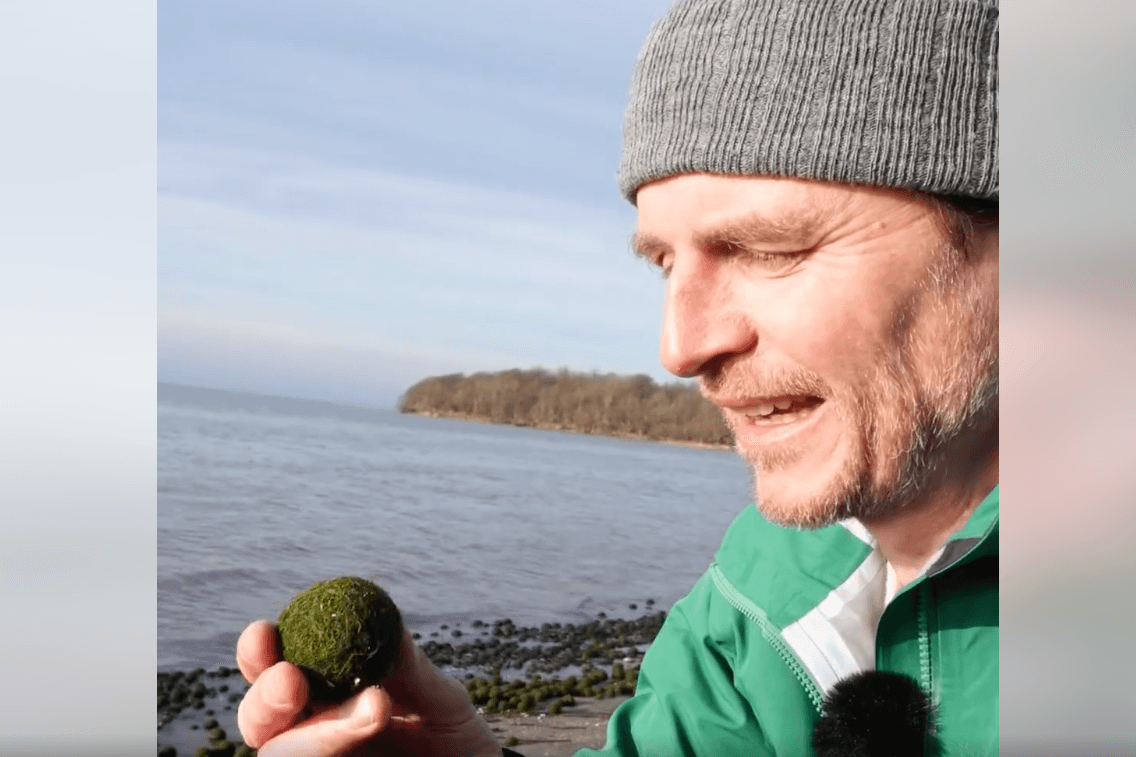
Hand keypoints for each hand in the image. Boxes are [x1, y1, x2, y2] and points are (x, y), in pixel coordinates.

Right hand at [236, 620, 502, 756]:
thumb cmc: (457, 745)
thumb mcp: (442, 703)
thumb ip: (409, 669)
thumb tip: (379, 615)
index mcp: (328, 693)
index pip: (275, 668)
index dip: (258, 651)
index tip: (265, 632)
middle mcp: (314, 732)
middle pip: (260, 719)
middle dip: (265, 699)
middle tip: (291, 680)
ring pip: (280, 753)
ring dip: (313, 733)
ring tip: (376, 709)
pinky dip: (329, 752)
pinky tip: (372, 734)